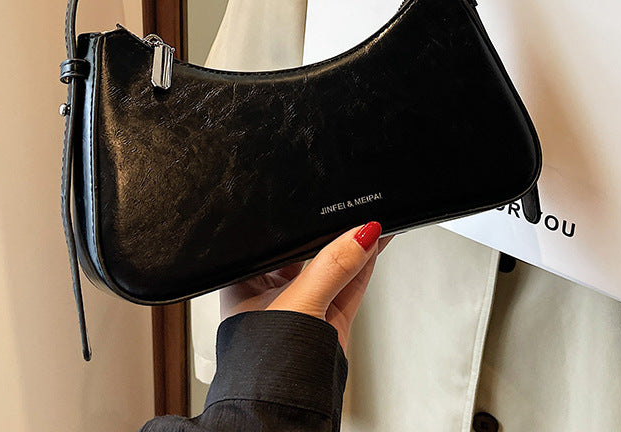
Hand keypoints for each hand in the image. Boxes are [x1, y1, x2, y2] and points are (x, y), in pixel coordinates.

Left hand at [220, 222, 391, 353]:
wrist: (284, 414)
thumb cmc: (265, 368)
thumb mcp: (299, 302)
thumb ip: (333, 266)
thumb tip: (360, 235)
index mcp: (246, 282)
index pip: (278, 241)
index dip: (301, 224)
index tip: (327, 208)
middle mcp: (273, 293)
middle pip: (307, 253)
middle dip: (331, 234)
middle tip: (352, 214)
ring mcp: (304, 307)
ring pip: (333, 268)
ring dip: (353, 247)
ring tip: (370, 224)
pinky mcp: (329, 321)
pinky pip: (349, 285)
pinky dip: (364, 266)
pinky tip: (374, 245)